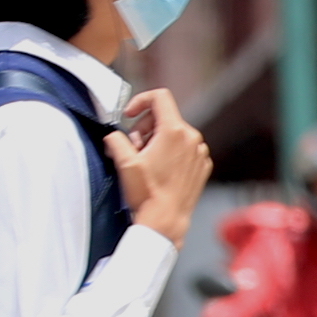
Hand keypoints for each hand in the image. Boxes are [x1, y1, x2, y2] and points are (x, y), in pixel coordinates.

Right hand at [106, 89, 211, 242]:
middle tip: (134, 147)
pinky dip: (171, 152)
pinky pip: (185, 148)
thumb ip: (116, 139)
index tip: (129, 116)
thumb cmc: (147, 193)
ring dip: (157, 140)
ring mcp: (200, 152)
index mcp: (174, 132)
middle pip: (165, 116)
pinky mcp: (203, 165)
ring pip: (175, 133)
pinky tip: (160, 170)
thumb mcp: (124, 162)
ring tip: (147, 161)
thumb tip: (114, 135)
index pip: (160, 97)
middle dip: (145, 126)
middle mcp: (192, 138)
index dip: (140, 101)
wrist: (167, 220)